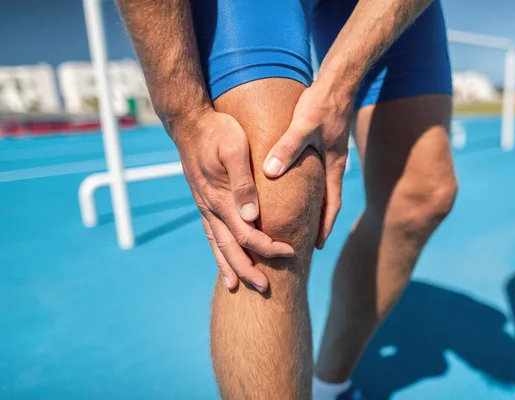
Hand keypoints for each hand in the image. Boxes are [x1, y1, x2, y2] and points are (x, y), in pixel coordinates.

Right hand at [169, 108, 294, 291]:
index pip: (248, 234)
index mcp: (221, 199)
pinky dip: (216, 251)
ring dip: (229, 266)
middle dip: (248, 270)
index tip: (290, 253)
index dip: (269, 247)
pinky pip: (209, 233)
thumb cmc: (218, 132)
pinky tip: (221, 258)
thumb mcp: (235, 151)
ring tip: (236, 286)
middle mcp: (211, 208)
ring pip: (216, 245)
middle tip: (266, 288)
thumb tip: (251, 216)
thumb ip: (243, 183)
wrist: (190, 123)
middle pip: (231, 248)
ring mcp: (204, 206)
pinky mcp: (203, 201)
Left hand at [262, 84, 352, 248]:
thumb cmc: (321, 103)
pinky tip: (296, 185)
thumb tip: (270, 171)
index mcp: (333, 166)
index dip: (325, 227)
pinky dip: (311, 186)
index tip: (317, 246)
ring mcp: (331, 154)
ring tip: (302, 219)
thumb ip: (287, 147)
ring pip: (324, 187)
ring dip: (315, 205)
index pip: (332, 204)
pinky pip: (318, 173)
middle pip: (329, 201)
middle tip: (308, 241)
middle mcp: (334, 164)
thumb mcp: (303, 125)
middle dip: (320, 222)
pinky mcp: (324, 143)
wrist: (337, 81)